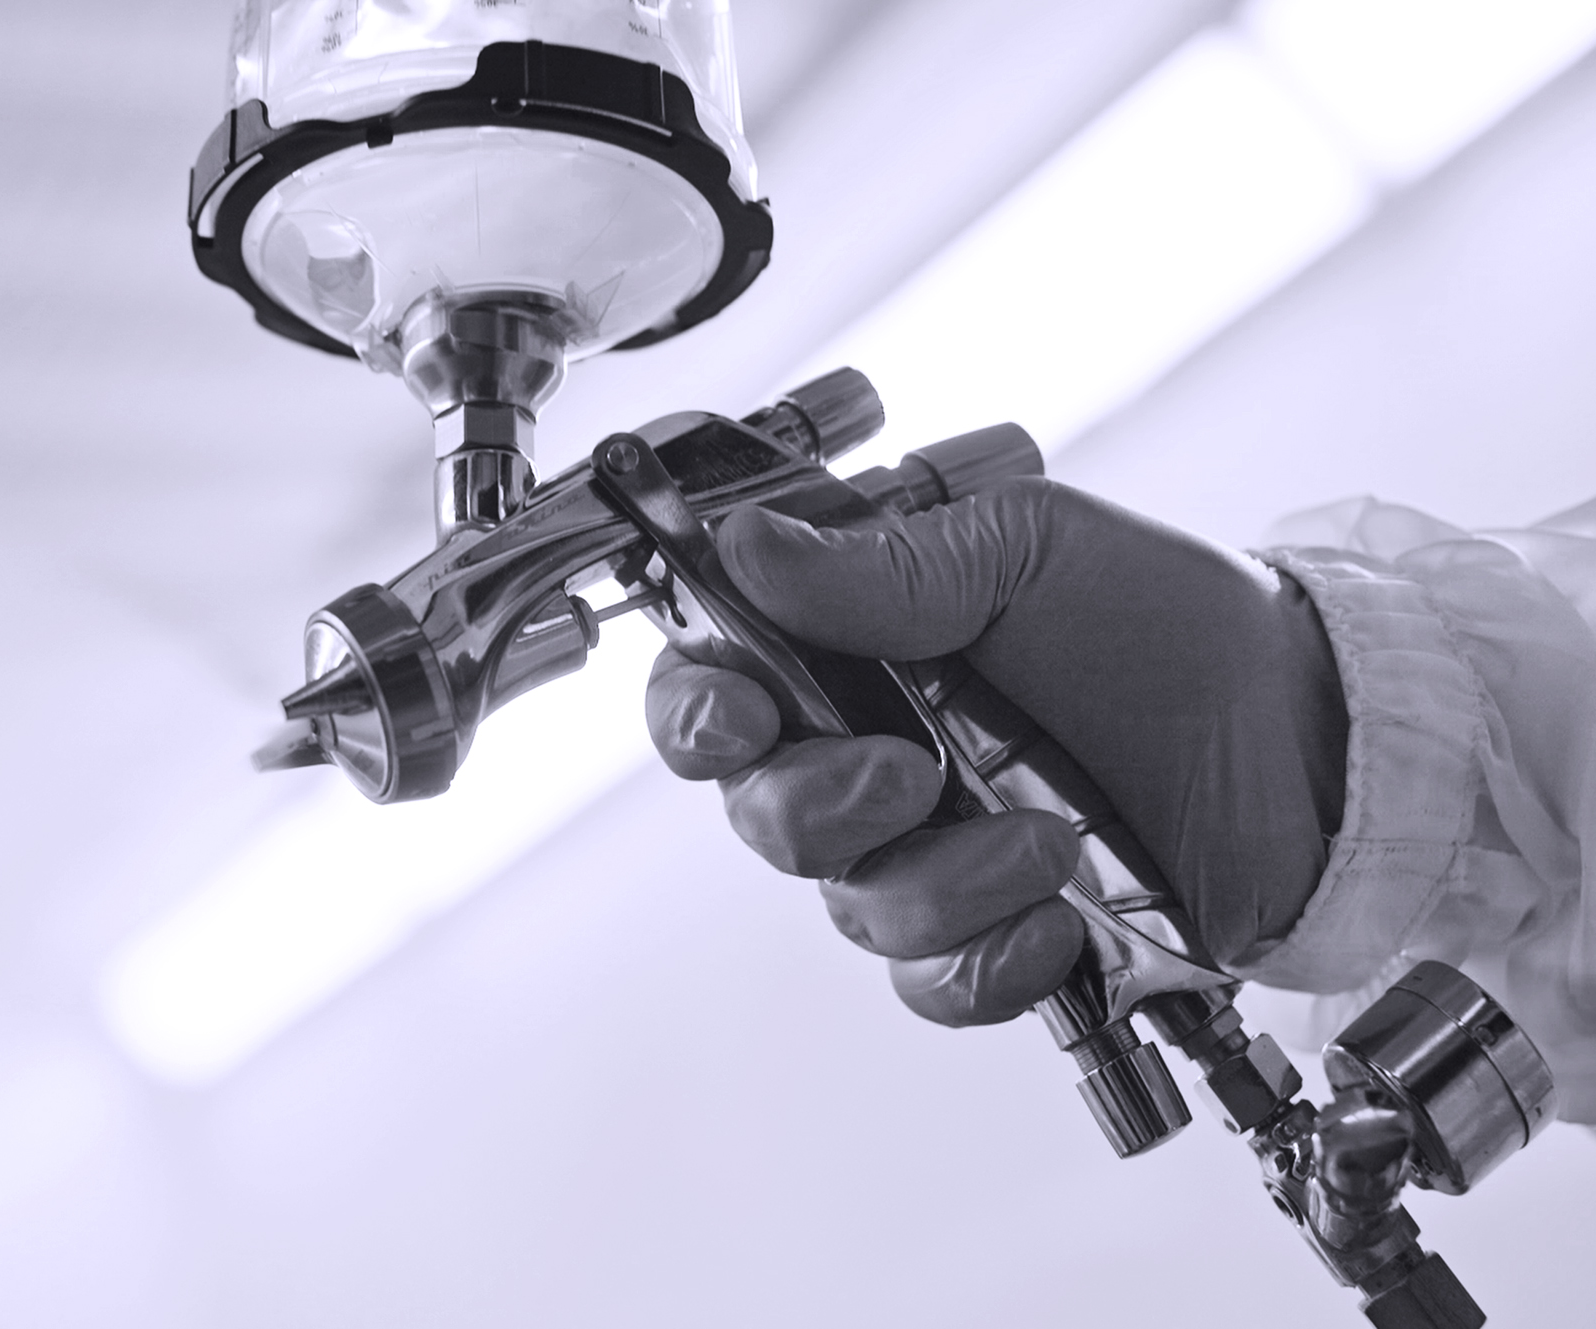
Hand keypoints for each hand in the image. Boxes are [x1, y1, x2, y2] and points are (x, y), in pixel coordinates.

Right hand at [645, 477, 1347, 1025]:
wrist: (1325, 751)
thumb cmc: (1186, 629)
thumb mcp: (1036, 553)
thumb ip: (886, 566)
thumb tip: (747, 547)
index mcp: (865, 641)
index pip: (719, 683)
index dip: (699, 714)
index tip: (744, 721)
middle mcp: (878, 746)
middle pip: (758, 810)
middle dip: (815, 809)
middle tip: (908, 779)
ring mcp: (934, 847)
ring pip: (848, 907)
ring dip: (938, 886)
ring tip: (1048, 841)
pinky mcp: (995, 933)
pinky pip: (929, 983)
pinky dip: (983, 964)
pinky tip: (1053, 923)